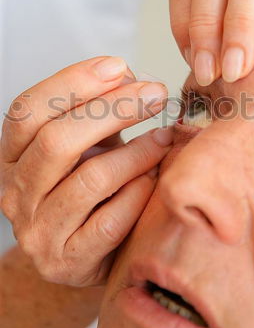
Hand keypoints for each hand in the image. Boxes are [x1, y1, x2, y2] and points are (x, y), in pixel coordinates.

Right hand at [0, 56, 171, 285]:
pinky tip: (155, 178)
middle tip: (155, 94)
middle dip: (113, 109)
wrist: (90, 252)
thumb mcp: (87, 145)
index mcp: (12, 157)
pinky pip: (110, 221)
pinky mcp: (68, 261)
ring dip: (137, 151)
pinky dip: (139, 193)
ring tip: (165, 136)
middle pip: (56, 140)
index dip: (72, 82)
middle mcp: (15, 193)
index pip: (27, 110)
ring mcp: (38, 231)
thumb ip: (99, 111)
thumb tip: (129, 74)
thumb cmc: (92, 191)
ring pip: (89, 179)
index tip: (118, 65)